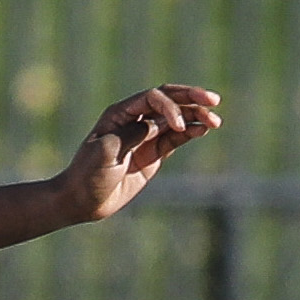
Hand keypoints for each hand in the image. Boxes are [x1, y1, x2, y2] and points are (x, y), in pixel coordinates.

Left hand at [52, 85, 222, 221]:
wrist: (83, 201)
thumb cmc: (88, 174)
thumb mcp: (106, 152)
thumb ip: (132, 134)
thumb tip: (157, 124)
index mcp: (120, 113)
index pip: (153, 98)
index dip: (170, 107)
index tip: (178, 126)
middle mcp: (135, 119)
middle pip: (169, 100)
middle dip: (191, 98)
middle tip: (213, 100)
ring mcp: (146, 137)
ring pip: (177, 119)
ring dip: (197, 116)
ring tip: (216, 120)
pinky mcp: (154, 154)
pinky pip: (176, 139)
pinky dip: (192, 132)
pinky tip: (205, 129)